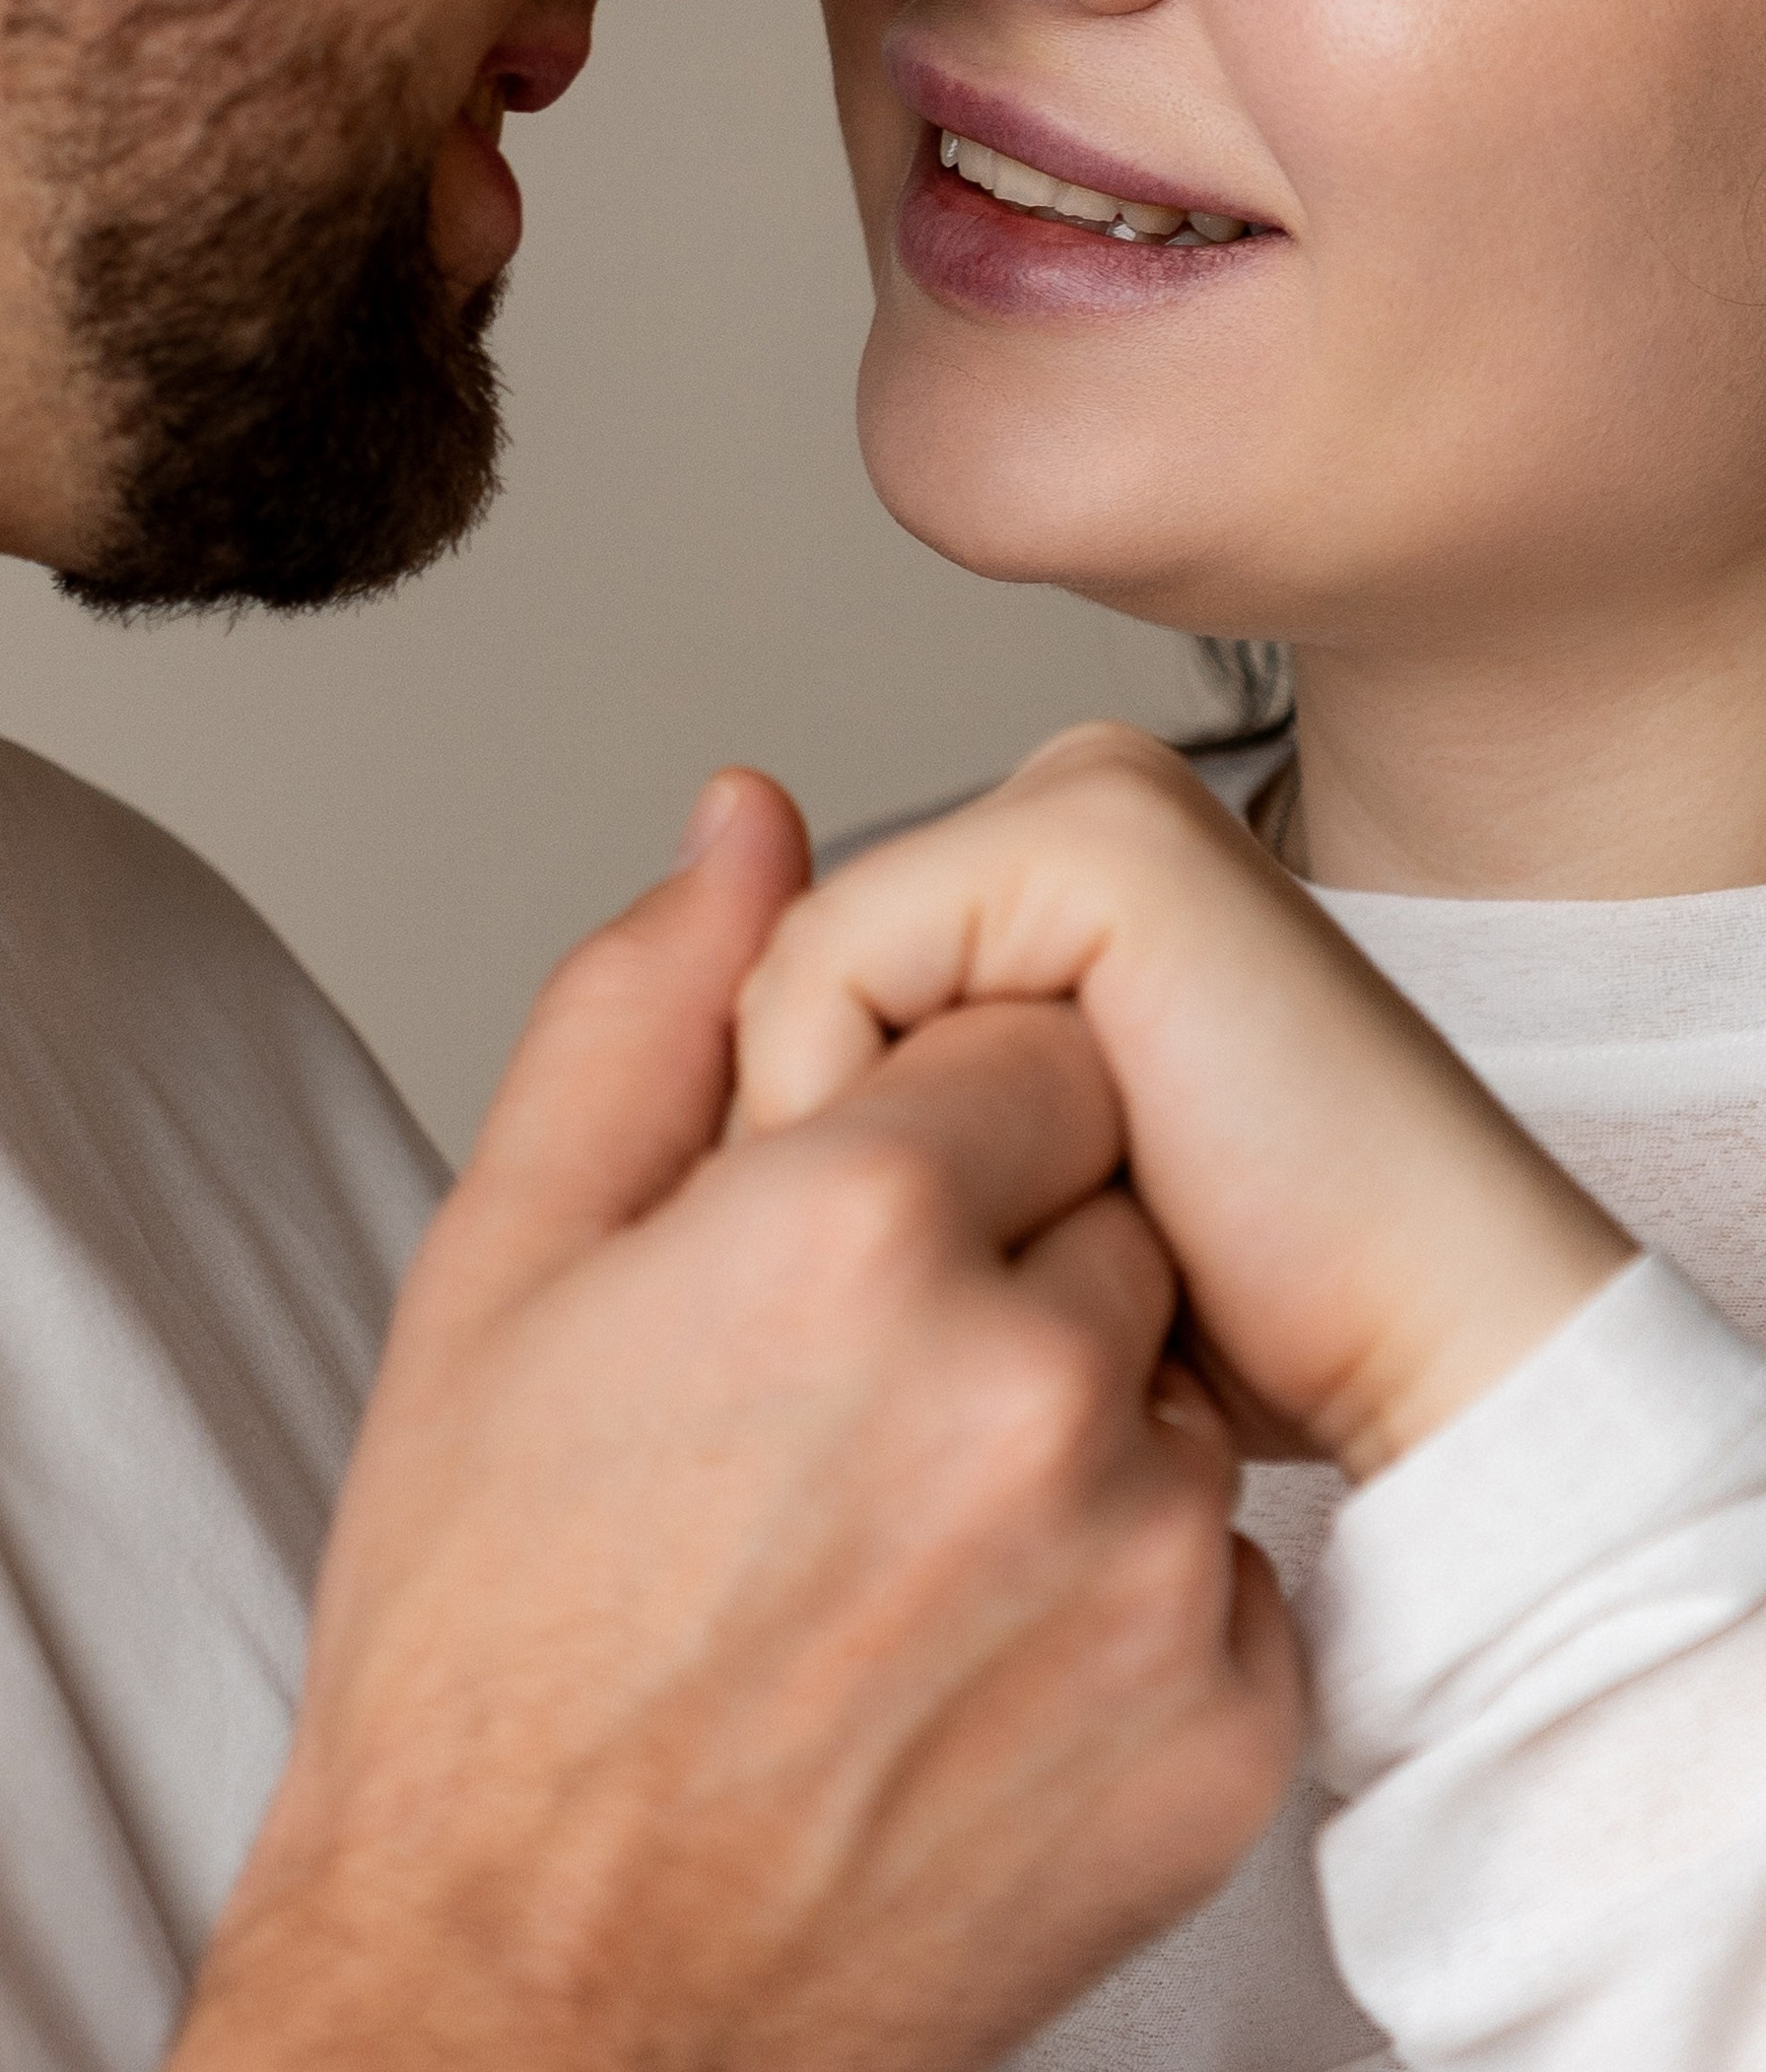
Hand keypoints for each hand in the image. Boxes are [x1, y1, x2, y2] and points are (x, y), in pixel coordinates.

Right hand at [178, 773, 1297, 2071]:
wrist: (523, 1995)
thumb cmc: (488, 1636)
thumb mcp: (501, 1271)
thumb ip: (644, 1008)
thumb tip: (749, 818)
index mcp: (842, 1228)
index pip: (1025, 1037)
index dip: (925, 1126)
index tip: (839, 1230)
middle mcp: (1021, 1384)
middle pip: (1118, 1193)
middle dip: (1008, 1251)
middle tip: (844, 1396)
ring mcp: (1135, 1570)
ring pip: (1174, 1377)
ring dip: (1069, 1421)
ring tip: (889, 1537)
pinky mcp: (1214, 1733)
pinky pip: (1226, 1564)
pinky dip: (1123, 1594)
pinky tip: (963, 1656)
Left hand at [734, 724, 1635, 1482]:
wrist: (1441, 1377)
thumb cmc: (1222, 1341)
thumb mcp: (956, 1221)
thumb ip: (796, 1049)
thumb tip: (730, 795)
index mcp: (1032, 871)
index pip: (760, 1002)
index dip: (780, 1194)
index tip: (940, 1302)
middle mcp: (1057, 810)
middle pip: (767, 995)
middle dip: (812, 1192)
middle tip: (998, 1293)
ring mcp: (1088, 806)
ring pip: (784, 993)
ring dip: (847, 1186)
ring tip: (1039, 1252)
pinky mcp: (1100, 845)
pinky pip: (829, 976)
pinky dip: (865, 1138)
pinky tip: (1057, 1205)